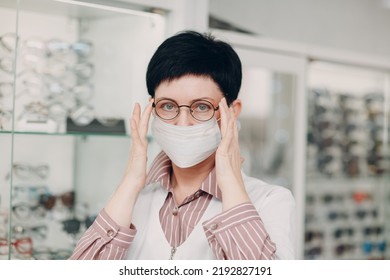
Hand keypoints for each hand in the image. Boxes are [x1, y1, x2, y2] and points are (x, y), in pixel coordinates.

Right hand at [105, 99, 153, 226]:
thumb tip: (143, 156)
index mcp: (139, 145)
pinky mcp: (137, 152)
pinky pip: (136, 137)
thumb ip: (142, 157)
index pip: (142, 128)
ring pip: (138, 128)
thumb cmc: (137, 176)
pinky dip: (134, 128)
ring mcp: (136, 147)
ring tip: (139, 105)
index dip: (144, 118)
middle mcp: (137, 144)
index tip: (147, 107)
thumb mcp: (142, 163)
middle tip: (145, 100)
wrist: (131, 184)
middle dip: (142, 112)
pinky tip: (134, 120)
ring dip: (138, 116)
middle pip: (140, 124)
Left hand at [216, 98, 249, 209]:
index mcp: (233, 149)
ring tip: (223, 103)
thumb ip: (232, 162)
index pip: (231, 131)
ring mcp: (230, 146)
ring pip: (229, 126)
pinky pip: (227, 133)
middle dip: (228, 112)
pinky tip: (226, 116)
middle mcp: (233, 145)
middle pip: (231, 125)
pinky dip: (227, 124)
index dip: (230, 120)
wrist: (231, 186)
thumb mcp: (229, 167)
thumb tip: (237, 160)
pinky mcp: (226, 149)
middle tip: (225, 101)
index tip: (228, 111)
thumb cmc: (229, 179)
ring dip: (226, 113)